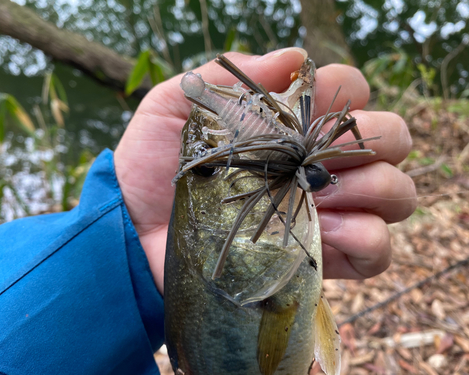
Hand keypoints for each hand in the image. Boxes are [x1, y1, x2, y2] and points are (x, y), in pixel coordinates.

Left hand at [114, 48, 416, 292]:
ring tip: (322, 198)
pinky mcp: (320, 256)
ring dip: (375, 189)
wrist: (137, 232)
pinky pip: (377, 251)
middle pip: (391, 139)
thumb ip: (229, 75)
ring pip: (395, 193)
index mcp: (291, 125)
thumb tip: (292, 58)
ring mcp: (325, 211)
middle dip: (375, 141)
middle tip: (323, 158)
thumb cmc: (153, 166)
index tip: (310, 109)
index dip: (345, 92)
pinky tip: (327, 232)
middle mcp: (317, 164)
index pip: (351, 92)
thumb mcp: (176, 106)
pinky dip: (367, 239)